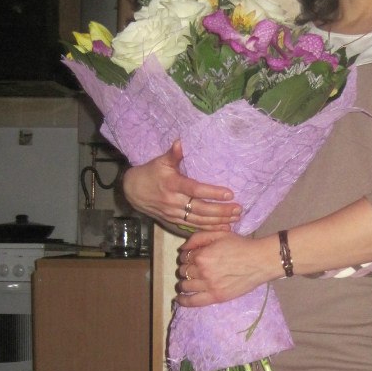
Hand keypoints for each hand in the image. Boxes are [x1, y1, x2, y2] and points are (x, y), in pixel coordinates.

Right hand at [122, 140, 240, 231]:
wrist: (132, 191)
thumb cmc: (150, 173)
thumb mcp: (160, 161)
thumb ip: (173, 154)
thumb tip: (181, 141)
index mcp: (172, 184)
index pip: (195, 190)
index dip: (212, 192)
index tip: (229, 193)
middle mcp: (173, 201)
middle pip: (200, 209)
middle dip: (221, 211)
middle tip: (238, 209)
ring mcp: (173, 213)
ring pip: (199, 220)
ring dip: (218, 221)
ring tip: (235, 219)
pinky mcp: (174, 221)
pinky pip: (194, 226)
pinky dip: (209, 228)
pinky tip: (223, 228)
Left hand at [175, 230, 278, 306]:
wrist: (260, 261)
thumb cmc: (241, 245)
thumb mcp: (220, 234)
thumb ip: (198, 238)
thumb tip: (183, 248)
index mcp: (202, 255)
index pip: (184, 257)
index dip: (187, 256)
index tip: (192, 257)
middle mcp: (202, 271)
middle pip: (183, 271)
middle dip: (186, 268)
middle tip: (194, 268)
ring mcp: (209, 286)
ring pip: (185, 285)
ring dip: (184, 282)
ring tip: (189, 281)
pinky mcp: (216, 297)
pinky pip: (193, 301)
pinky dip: (184, 301)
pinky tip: (180, 299)